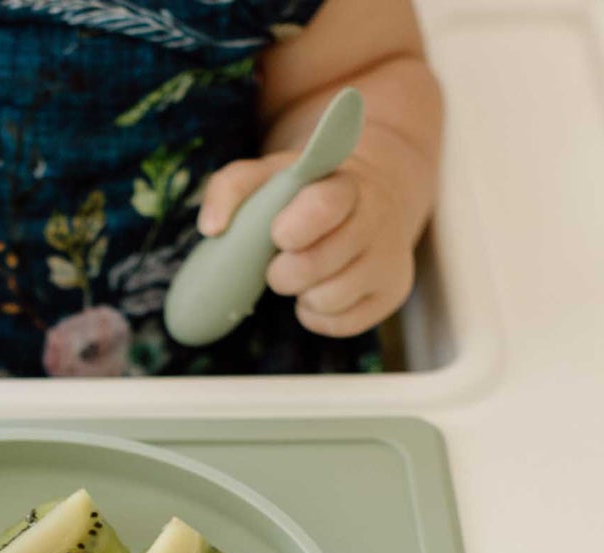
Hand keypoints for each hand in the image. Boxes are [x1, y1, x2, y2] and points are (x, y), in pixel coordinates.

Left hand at [197, 150, 416, 337]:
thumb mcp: (268, 177)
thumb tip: (211, 228)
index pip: (325, 206)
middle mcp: (377, 217)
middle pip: (317, 264)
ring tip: (304, 274)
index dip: (295, 227)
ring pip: (329, 299)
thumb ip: (230, 188)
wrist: (366, 200)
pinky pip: (340, 324)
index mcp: (344, 183)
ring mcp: (389, 257)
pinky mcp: (392, 292)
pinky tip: (320, 291)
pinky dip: (318, 316)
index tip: (278, 235)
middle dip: (284, 272)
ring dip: (303, 295)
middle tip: (281, 261)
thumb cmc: (303, 195)